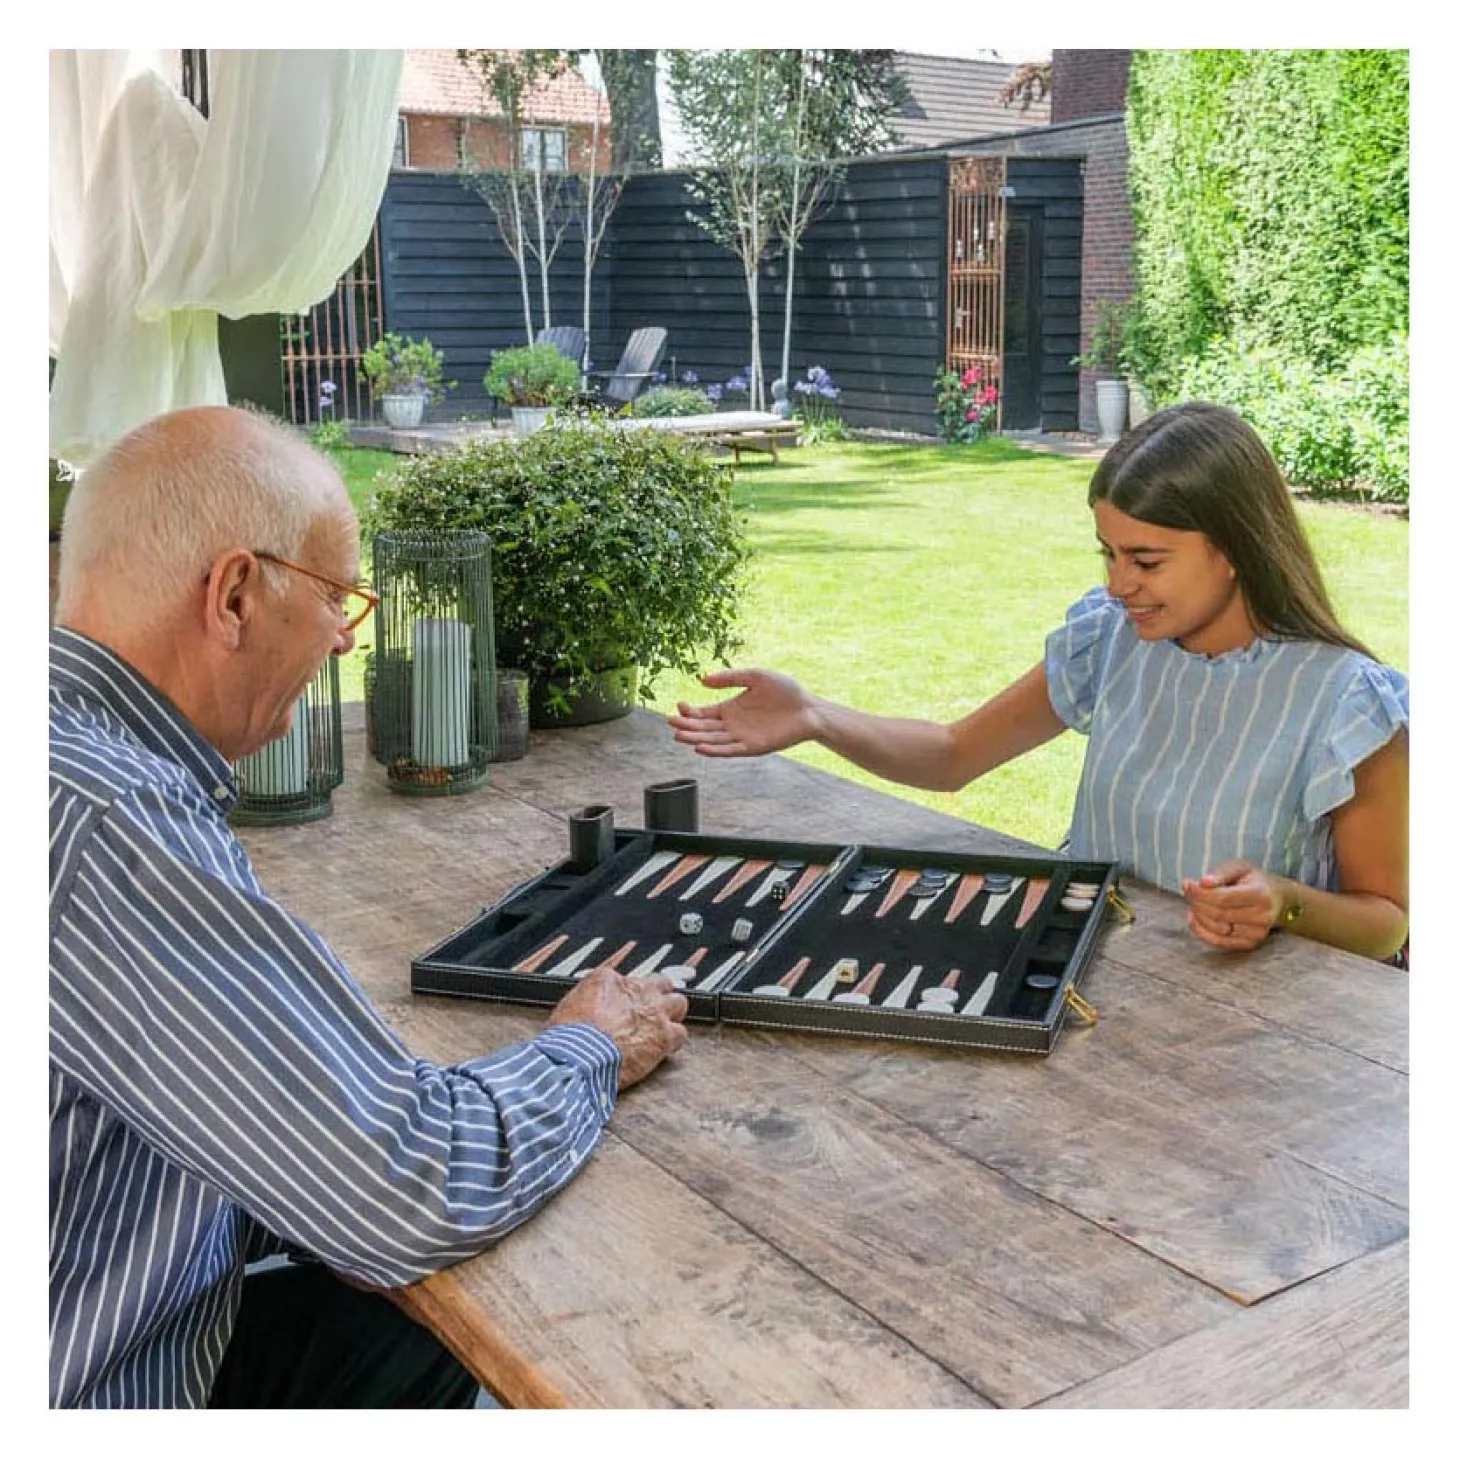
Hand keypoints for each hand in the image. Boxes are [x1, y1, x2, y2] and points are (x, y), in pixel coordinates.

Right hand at [548, 965, 688, 1088]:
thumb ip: (586, 1002)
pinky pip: (681, 1034)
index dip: (628, 996)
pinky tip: (664, 1049)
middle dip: (658, 996)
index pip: (628, 980)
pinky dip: (674, 1042)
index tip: (625, 1007)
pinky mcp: (664, 1036)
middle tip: (651, 1011)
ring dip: (672, 1015)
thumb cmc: (568, 1039)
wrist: (579, 1059)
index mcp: (608, 979)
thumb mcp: (568, 1008)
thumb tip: (589, 1011)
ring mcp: (653, 1011)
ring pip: (679, 1003)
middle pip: (661, 983)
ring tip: (662, 1028)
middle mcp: (635, 990)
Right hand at [667, 668, 817, 757]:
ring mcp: (742, 737)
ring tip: (679, 735)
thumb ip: (730, 678)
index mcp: (731, 709)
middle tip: (670, 722)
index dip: (689, 712)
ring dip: (695, 738)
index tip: (678, 706)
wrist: (809, 708)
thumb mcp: (755, 676)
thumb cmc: (786, 691)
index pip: (703, 713)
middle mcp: (733, 725)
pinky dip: (715, 750)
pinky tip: (700, 747)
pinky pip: (730, 750)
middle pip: (703, 728)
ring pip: (713, 740)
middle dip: (686, 726)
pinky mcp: (753, 747)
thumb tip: (703, 680)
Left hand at [1179, 860, 1283, 951]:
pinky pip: (1219, 942)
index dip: (1199, 893)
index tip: (1187, 884)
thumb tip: (1203, 883)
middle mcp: (1262, 916)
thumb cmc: (1253, 880)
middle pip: (1217, 914)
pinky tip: (1195, 918)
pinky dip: (1201, 931)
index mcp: (1260, 894)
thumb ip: (1221, 873)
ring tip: (1196, 903)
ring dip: (1198, 915)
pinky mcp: (1251, 944)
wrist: (1278, 898)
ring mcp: (1258, 933)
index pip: (1222, 898)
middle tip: (1190, 892)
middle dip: (1197, 902)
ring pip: (1216, 928)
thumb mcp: (1239, 867)